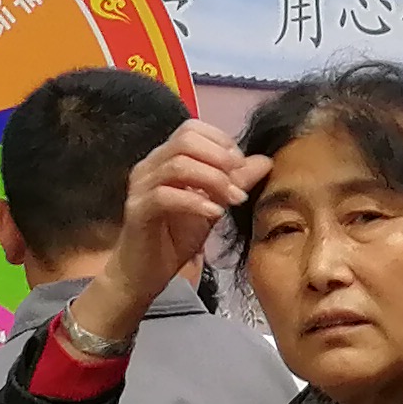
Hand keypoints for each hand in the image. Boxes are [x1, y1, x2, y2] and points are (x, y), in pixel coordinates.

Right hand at [80, 120, 263, 346]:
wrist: (144, 275)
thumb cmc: (174, 239)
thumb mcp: (212, 206)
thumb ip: (234, 183)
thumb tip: (264, 160)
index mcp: (164, 159)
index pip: (192, 128)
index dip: (221, 142)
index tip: (240, 167)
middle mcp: (149, 166)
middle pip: (185, 140)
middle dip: (219, 158)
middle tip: (238, 183)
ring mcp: (140, 187)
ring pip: (177, 165)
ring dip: (213, 180)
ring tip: (232, 200)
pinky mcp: (137, 211)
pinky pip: (165, 196)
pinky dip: (195, 201)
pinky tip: (214, 213)